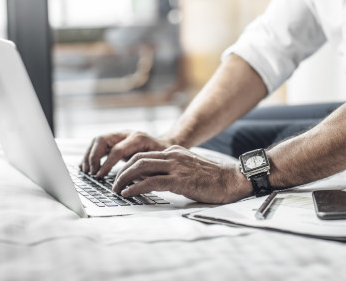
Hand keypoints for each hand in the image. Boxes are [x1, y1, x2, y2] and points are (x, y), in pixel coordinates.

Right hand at [80, 131, 170, 177]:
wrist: (165, 144)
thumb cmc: (162, 155)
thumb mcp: (157, 162)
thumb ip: (145, 171)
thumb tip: (134, 185)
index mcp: (138, 138)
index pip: (117, 150)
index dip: (107, 164)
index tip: (100, 176)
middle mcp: (126, 133)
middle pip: (103, 139)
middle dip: (93, 157)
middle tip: (91, 173)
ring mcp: (119, 135)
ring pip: (98, 140)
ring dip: (89, 155)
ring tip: (86, 171)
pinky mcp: (115, 140)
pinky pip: (98, 145)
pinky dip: (90, 154)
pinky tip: (85, 166)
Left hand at [111, 145, 251, 203]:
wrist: (232, 181)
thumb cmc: (212, 179)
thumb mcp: (188, 168)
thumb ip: (171, 170)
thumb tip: (150, 180)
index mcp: (174, 151)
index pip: (144, 155)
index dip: (128, 165)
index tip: (120, 176)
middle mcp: (173, 155)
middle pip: (138, 158)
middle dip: (121, 171)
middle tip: (114, 184)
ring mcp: (176, 166)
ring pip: (141, 167)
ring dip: (124, 179)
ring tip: (117, 190)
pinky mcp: (180, 180)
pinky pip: (151, 181)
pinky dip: (136, 187)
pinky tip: (128, 194)